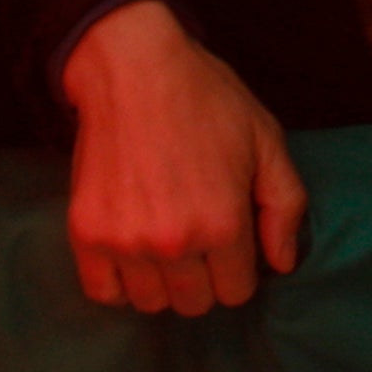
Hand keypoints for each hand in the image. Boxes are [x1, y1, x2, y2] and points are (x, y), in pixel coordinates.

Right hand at [55, 0, 308, 311]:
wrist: (133, 68)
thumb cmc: (205, 99)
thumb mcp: (265, 140)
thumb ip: (285, 206)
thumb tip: (282, 263)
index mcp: (223, 224)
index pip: (237, 291)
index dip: (239, 266)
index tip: (230, 238)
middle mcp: (174, 243)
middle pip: (195, 303)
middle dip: (204, 277)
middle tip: (197, 237)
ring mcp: (125, 242)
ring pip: (151, 303)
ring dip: (162, 281)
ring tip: (164, 242)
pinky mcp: (86, 233)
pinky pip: (104, 292)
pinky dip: (119, 283)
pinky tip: (132, 253)